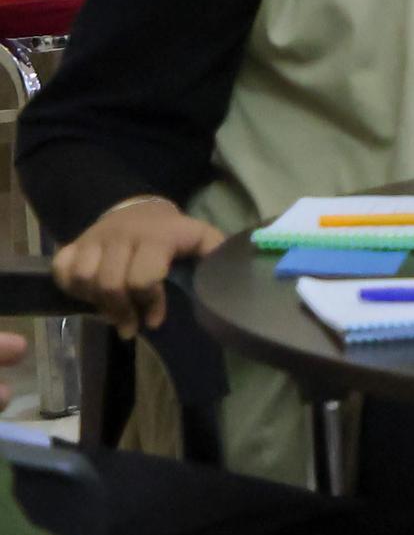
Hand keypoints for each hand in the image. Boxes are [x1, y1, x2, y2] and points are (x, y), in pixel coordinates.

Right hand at [54, 199, 220, 331]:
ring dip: (96, 302)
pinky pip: (62, 271)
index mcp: (157, 237)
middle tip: (130, 325)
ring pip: (83, 279)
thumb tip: (230, 276)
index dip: (149, 303)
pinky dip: (71, 288)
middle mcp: (122, 236)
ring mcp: (94, 239)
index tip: (155, 321)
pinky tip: (89, 294)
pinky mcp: (73, 244)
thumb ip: (215, 253)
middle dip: (121, 312)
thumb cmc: (172, 233)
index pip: (143, 277)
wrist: (138, 209)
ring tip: (112, 310)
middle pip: (110, 285)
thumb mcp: (199, 237)